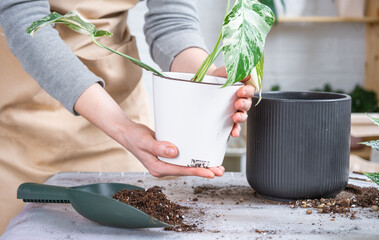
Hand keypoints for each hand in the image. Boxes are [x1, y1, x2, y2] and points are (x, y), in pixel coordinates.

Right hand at [75, 83, 224, 178]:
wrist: (127, 132)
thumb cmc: (134, 136)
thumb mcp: (145, 141)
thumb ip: (158, 147)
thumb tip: (174, 152)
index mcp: (158, 168)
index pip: (181, 171)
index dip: (197, 171)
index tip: (210, 172)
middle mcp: (163, 167)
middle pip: (187, 171)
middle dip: (204, 171)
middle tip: (220, 171)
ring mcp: (166, 162)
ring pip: (186, 166)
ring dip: (201, 166)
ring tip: (217, 167)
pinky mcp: (167, 156)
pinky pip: (183, 159)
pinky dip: (194, 158)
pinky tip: (203, 156)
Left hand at [210, 66, 254, 137]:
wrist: (205, 85)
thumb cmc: (218, 78)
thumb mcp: (224, 72)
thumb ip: (234, 72)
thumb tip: (246, 74)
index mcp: (243, 89)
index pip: (250, 90)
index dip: (247, 91)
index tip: (240, 91)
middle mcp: (241, 101)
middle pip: (248, 104)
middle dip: (244, 104)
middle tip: (237, 103)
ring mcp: (236, 111)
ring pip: (243, 115)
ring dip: (241, 117)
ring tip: (235, 117)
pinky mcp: (229, 120)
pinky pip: (235, 127)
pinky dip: (236, 130)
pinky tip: (233, 132)